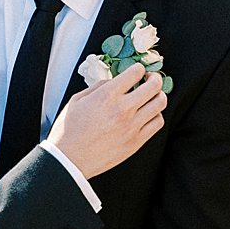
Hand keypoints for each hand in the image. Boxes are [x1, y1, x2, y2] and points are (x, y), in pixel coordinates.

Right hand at [47, 62, 167, 177]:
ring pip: (160, 103)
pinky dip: (156, 115)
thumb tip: (112, 81)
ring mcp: (132, 126)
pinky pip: (157, 123)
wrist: (69, 160)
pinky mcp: (136, 142)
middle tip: (150, 79)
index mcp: (107, 96)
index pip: (135, 72)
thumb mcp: (77, 100)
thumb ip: (98, 87)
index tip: (137, 71)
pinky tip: (147, 114)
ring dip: (158, 95)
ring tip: (151, 97)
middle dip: (154, 78)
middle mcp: (122, 109)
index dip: (138, 68)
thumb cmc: (69, 131)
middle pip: (154, 85)